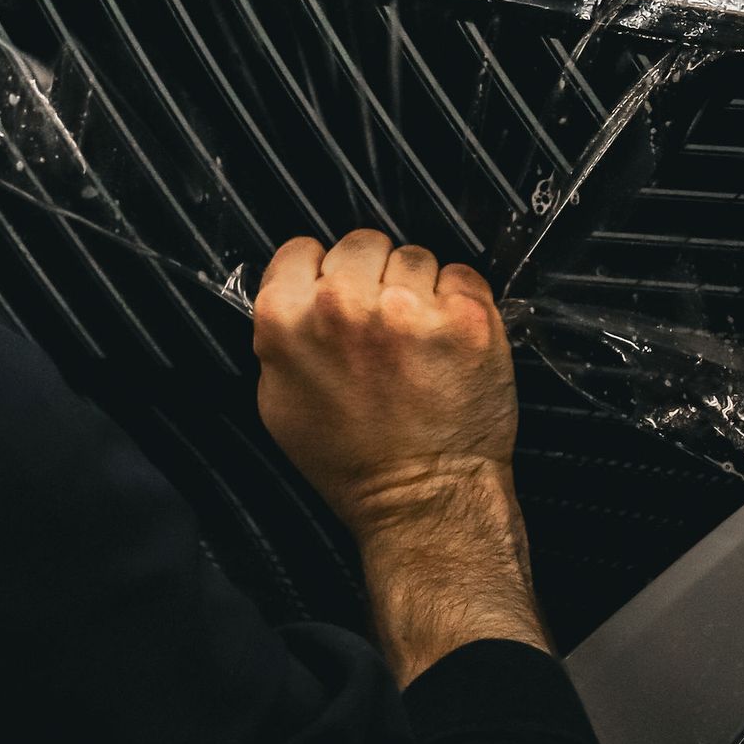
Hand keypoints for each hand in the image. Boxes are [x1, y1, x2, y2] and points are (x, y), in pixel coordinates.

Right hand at [254, 231, 544, 681]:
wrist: (423, 501)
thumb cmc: (353, 462)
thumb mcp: (279, 403)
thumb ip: (278, 338)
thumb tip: (289, 297)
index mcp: (287, 320)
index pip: (301, 249)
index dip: (320, 273)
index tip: (335, 296)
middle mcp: (343, 305)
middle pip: (361, 242)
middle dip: (373, 275)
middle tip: (382, 323)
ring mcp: (408, 308)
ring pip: (415, 255)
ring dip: (419, 288)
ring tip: (418, 341)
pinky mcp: (465, 317)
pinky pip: (462, 275)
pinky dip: (460, 302)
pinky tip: (449, 342)